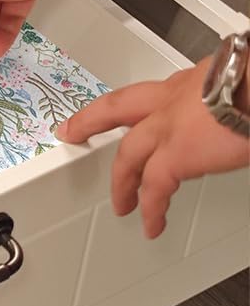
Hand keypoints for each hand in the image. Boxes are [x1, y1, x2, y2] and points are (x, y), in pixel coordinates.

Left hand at [56, 59, 249, 238]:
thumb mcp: (238, 80)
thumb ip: (223, 97)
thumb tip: (236, 110)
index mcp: (191, 81)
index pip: (154, 91)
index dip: (135, 100)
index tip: (122, 107)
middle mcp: (173, 98)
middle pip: (117, 109)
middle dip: (91, 121)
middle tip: (73, 131)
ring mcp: (168, 125)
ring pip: (128, 154)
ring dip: (122, 181)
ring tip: (122, 203)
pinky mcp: (176, 154)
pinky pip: (154, 188)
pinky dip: (151, 209)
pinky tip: (152, 225)